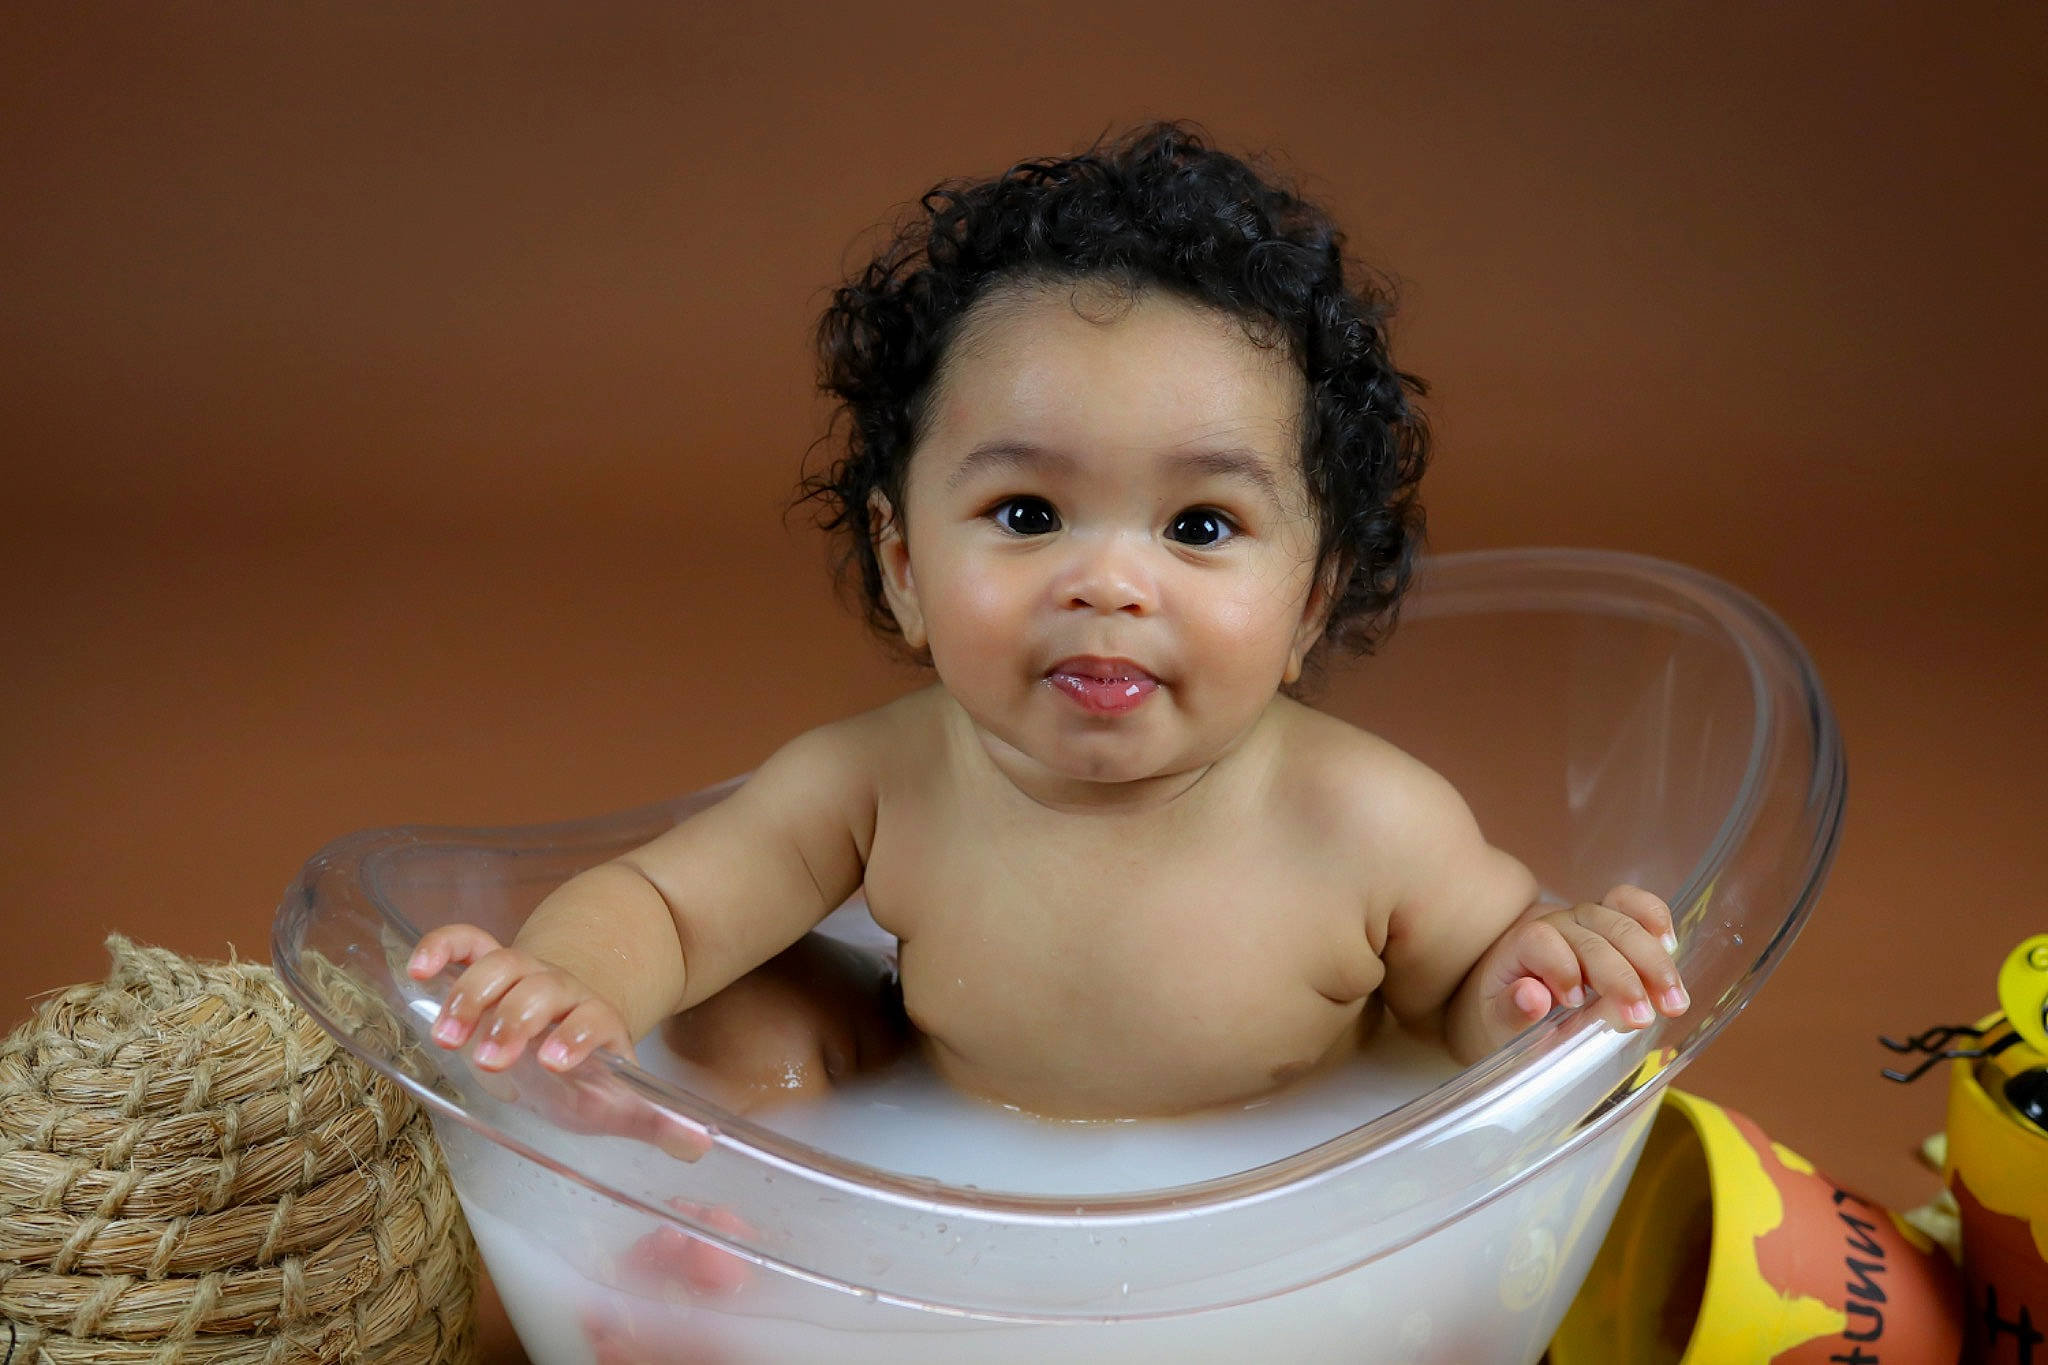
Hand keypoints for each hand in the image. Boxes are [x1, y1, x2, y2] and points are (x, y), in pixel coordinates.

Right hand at [408, 923, 713, 1161]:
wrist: (561, 1028)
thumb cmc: (584, 1075)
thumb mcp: (617, 1099)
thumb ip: (654, 1121)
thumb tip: (700, 1145)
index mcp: (596, 1021)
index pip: (593, 1019)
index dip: (578, 1035)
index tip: (555, 1062)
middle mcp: (561, 992)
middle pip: (542, 989)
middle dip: (516, 1019)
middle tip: (491, 1059)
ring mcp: (523, 973)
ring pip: (502, 965)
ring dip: (473, 994)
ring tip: (449, 1035)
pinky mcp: (486, 963)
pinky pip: (466, 942)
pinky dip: (443, 947)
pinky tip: (419, 969)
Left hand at [1466, 885, 1687, 1053]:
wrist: (1510, 989)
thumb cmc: (1504, 1011)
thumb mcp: (1495, 1021)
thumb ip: (1512, 1011)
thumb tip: (1531, 996)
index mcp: (1520, 945)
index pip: (1541, 941)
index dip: (1561, 969)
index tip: (1574, 1002)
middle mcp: (1555, 924)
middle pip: (1592, 936)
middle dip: (1621, 976)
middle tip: (1642, 1017)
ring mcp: (1585, 919)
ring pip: (1621, 924)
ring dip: (1652, 962)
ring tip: (1673, 1002)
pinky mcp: (1609, 920)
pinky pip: (1632, 904)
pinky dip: (1654, 918)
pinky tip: (1670, 947)